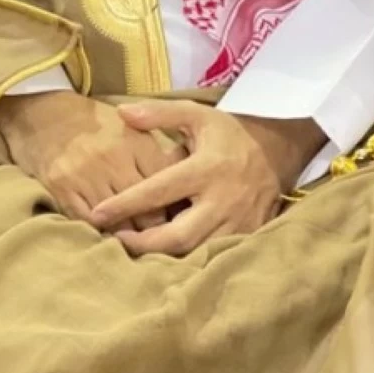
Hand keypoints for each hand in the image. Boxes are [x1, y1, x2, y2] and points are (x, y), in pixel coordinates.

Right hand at [0, 91, 183, 229]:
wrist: (44, 114)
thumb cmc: (94, 123)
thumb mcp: (131, 127)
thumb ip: (156, 153)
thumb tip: (185, 185)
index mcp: (134, 141)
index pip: (165, 186)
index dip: (176, 206)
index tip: (183, 219)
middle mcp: (111, 159)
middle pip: (146, 210)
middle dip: (157, 229)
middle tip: (166, 241)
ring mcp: (85, 175)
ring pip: (119, 222)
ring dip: (132, 237)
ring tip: (141, 246)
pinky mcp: (63, 189)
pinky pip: (89, 222)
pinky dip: (102, 233)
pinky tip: (111, 238)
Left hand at [89, 101, 324, 255]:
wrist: (275, 152)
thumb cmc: (226, 134)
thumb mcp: (195, 114)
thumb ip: (159, 113)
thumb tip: (122, 112)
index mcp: (206, 168)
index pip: (159, 190)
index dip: (126, 204)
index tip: (98, 214)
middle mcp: (222, 200)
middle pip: (178, 235)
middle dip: (143, 243)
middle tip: (113, 239)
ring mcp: (237, 223)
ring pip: (195, 252)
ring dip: (162, 256)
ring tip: (133, 249)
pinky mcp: (246, 237)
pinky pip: (212, 256)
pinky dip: (187, 259)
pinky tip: (164, 257)